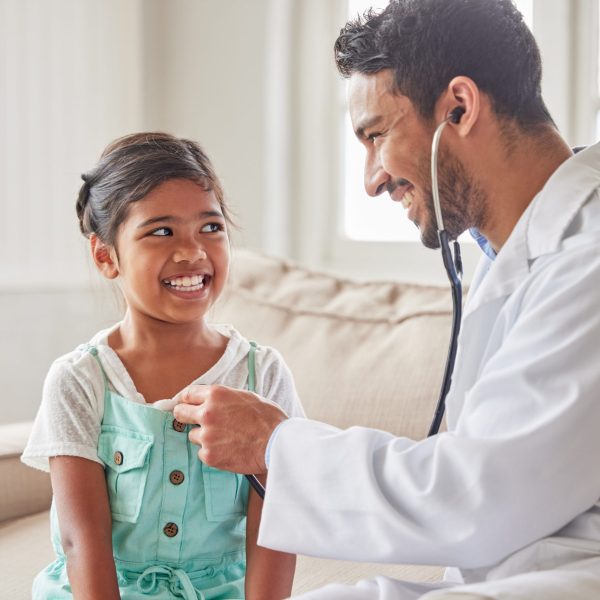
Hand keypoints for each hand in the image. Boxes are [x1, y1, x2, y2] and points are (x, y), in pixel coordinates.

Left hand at [173, 385, 287, 473]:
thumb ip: (224, 398)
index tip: (185, 405)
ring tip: (225, 439)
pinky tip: (228, 450)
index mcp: (217, 394)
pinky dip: (212, 452)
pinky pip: (202, 453)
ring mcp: (207, 435)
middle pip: (180, 413)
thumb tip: (209, 400)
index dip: (186, 400)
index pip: (187, 394)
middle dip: (185, 417)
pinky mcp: (209, 455)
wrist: (277, 443)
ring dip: (204, 437)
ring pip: (193, 435)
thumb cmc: (268, 418)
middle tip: (194, 422)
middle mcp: (207, 412)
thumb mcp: (246, 396)